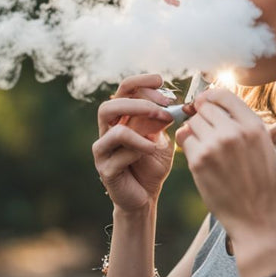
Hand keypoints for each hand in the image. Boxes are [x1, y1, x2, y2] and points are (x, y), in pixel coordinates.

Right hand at [93, 74, 175, 213]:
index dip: (140, 82)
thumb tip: (171, 102)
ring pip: (112, 130)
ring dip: (139, 128)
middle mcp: (107, 131)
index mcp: (121, 119)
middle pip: (110, 106)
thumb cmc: (152, 164)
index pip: (123, 91)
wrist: (146, 196)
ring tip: (159, 134)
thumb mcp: (162, 138)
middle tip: (163, 109)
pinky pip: (119, 154)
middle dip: (139, 103)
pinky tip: (152, 152)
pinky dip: (138, 149)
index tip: (160, 80)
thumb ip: (162, 121)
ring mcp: (103, 151)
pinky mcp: (105, 170)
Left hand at [174, 88, 275, 244]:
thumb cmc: (263, 185)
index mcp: (254, 126)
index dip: (211, 97)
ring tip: (205, 147)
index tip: (206, 105)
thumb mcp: (269, 151)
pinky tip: (198, 156)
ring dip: (194, 131)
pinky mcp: (199, 160)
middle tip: (205, 131)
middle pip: (204, 107)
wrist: (255, 218)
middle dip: (202, 117)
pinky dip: (187, 144)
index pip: (224, 95)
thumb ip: (259, 130)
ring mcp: (215, 145)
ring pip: (192, 122)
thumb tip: (265, 118)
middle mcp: (235, 131)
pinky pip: (184, 138)